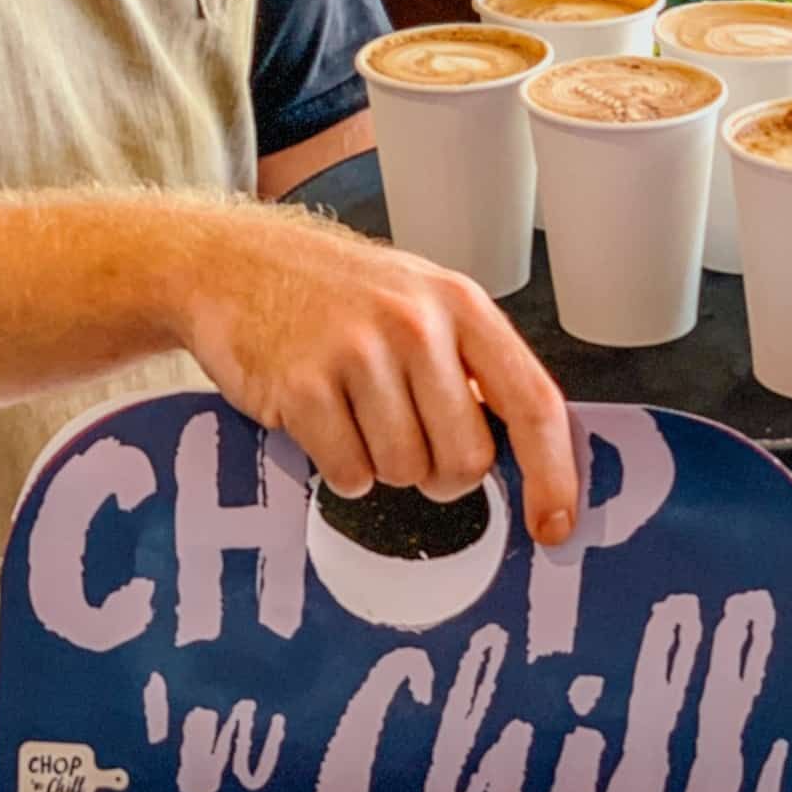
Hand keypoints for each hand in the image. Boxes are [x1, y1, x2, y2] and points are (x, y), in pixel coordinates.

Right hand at [185, 204, 578, 545]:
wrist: (236, 265)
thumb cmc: (339, 294)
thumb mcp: (420, 301)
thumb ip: (471, 365)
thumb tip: (527, 456)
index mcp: (460, 304)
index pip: (532, 402)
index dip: (552, 474)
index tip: (554, 525)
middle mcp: (416, 323)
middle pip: (466, 459)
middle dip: (441, 474)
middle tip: (409, 440)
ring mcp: (358, 352)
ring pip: (404, 473)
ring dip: (382, 465)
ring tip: (355, 412)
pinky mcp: (302, 386)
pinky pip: (348, 475)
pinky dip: (339, 466)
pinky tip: (322, 419)